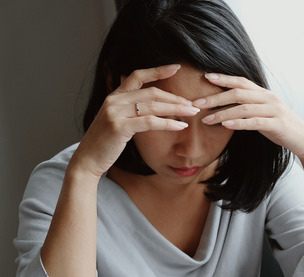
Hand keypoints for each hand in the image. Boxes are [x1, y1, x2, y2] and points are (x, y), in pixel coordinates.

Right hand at [73, 64, 198, 177]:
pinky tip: (181, 126)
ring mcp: (115, 112)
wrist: (88, 159)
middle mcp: (114, 100)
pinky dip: (168, 123)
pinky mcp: (120, 127)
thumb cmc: (106, 142)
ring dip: (176, 109)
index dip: (157, 70)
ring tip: (192, 112)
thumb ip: (130, 110)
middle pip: (151, 92)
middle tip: (192, 104)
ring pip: (153, 106)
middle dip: (175, 98)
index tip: (175, 68)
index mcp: (114, 96)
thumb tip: (152, 105)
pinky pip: (150, 122)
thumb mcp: (118, 120)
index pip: (137, 76)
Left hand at [194, 73, 303, 160]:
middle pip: (238, 93)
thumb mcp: (265, 113)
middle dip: (216, 97)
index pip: (241, 81)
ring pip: (243, 108)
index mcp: (265, 94)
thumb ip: (250, 107)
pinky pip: (255, 122)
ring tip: (207, 119)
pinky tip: (225, 125)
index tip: (206, 77)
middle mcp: (269, 98)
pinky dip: (239, 123)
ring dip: (222, 113)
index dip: (224, 78)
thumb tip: (229, 106)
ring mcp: (274, 111)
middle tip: (197, 103)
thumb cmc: (282, 128)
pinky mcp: (277, 125)